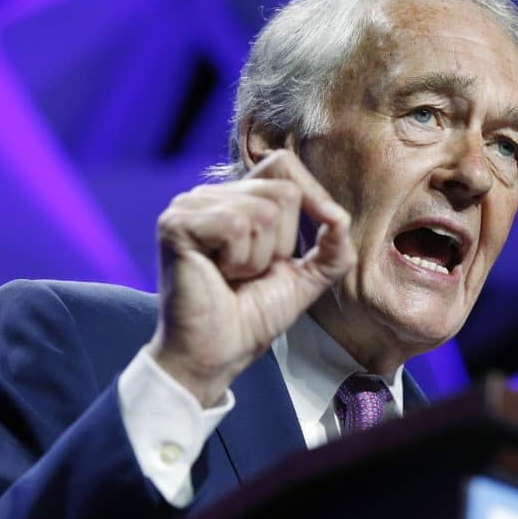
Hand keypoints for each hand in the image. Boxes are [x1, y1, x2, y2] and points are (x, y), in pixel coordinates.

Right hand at [144, 151, 354, 406]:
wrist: (217, 353)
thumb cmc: (251, 317)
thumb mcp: (304, 279)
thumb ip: (331, 249)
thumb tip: (340, 218)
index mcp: (236, 200)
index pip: (283, 165)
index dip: (312, 194)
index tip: (325, 228)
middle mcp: (210, 195)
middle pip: (283, 191)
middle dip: (283, 244)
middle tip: (251, 272)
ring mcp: (190, 206)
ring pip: (264, 211)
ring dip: (259, 258)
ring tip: (232, 276)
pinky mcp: (176, 223)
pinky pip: (236, 225)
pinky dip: (239, 260)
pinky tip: (218, 275)